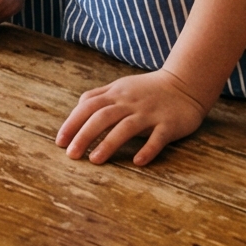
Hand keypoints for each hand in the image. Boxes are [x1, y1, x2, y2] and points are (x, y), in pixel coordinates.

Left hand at [56, 69, 210, 165]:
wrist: (185, 84)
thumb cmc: (148, 89)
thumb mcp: (121, 87)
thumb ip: (99, 96)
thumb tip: (78, 108)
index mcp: (116, 94)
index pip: (88, 107)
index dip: (72, 123)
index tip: (60, 142)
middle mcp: (130, 102)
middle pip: (102, 117)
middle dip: (84, 135)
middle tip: (71, 155)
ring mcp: (149, 113)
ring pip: (126, 127)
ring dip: (109, 143)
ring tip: (94, 160)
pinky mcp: (168, 124)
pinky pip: (157, 137)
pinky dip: (147, 149)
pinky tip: (137, 162)